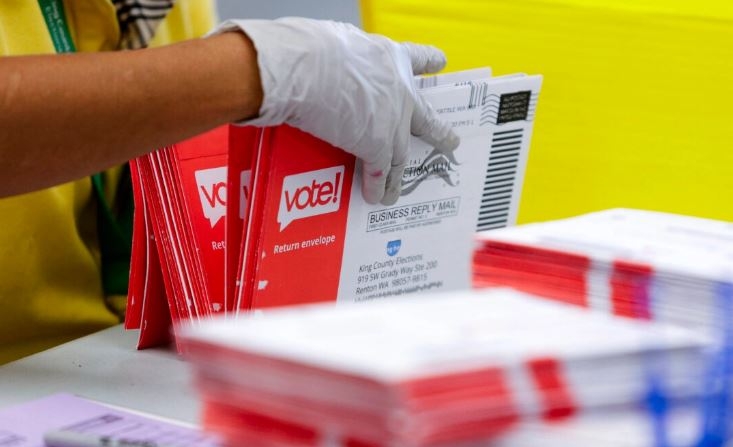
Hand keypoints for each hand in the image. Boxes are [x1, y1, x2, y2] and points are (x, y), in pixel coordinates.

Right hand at [212, 18, 459, 204]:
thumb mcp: (337, 45)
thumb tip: (328, 72)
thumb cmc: (313, 49)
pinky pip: (380, 172)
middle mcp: (399, 90)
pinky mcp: (377, 146)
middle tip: (450, 141)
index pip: (415, 57)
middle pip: (424, 116)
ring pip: (402, 154)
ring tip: (400, 189)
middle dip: (437, 131)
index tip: (441, 62)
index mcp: (388, 57)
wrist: (308, 68)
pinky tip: (376, 197)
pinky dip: (378, 187)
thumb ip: (345, 61)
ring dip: (400, 174)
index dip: (428, 61)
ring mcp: (392, 122)